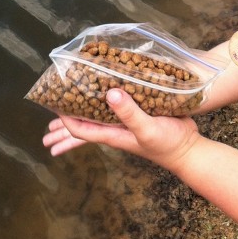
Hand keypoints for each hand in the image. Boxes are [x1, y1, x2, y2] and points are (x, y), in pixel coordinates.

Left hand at [42, 89, 199, 170]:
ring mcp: (126, 121)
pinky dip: (106, 98)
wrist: (189, 148)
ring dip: (83, 110)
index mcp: (112, 134)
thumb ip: (128, 113)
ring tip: (68, 105)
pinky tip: (106, 90)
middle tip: (48, 124)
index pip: (80, 129)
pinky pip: (116, 104)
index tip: (53, 106)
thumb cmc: (167, 143)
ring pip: (98, 114)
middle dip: (65, 126)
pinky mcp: (137, 112)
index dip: (65, 121)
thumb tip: (108, 93)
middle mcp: (115, 128)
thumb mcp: (146, 129)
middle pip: (84, 125)